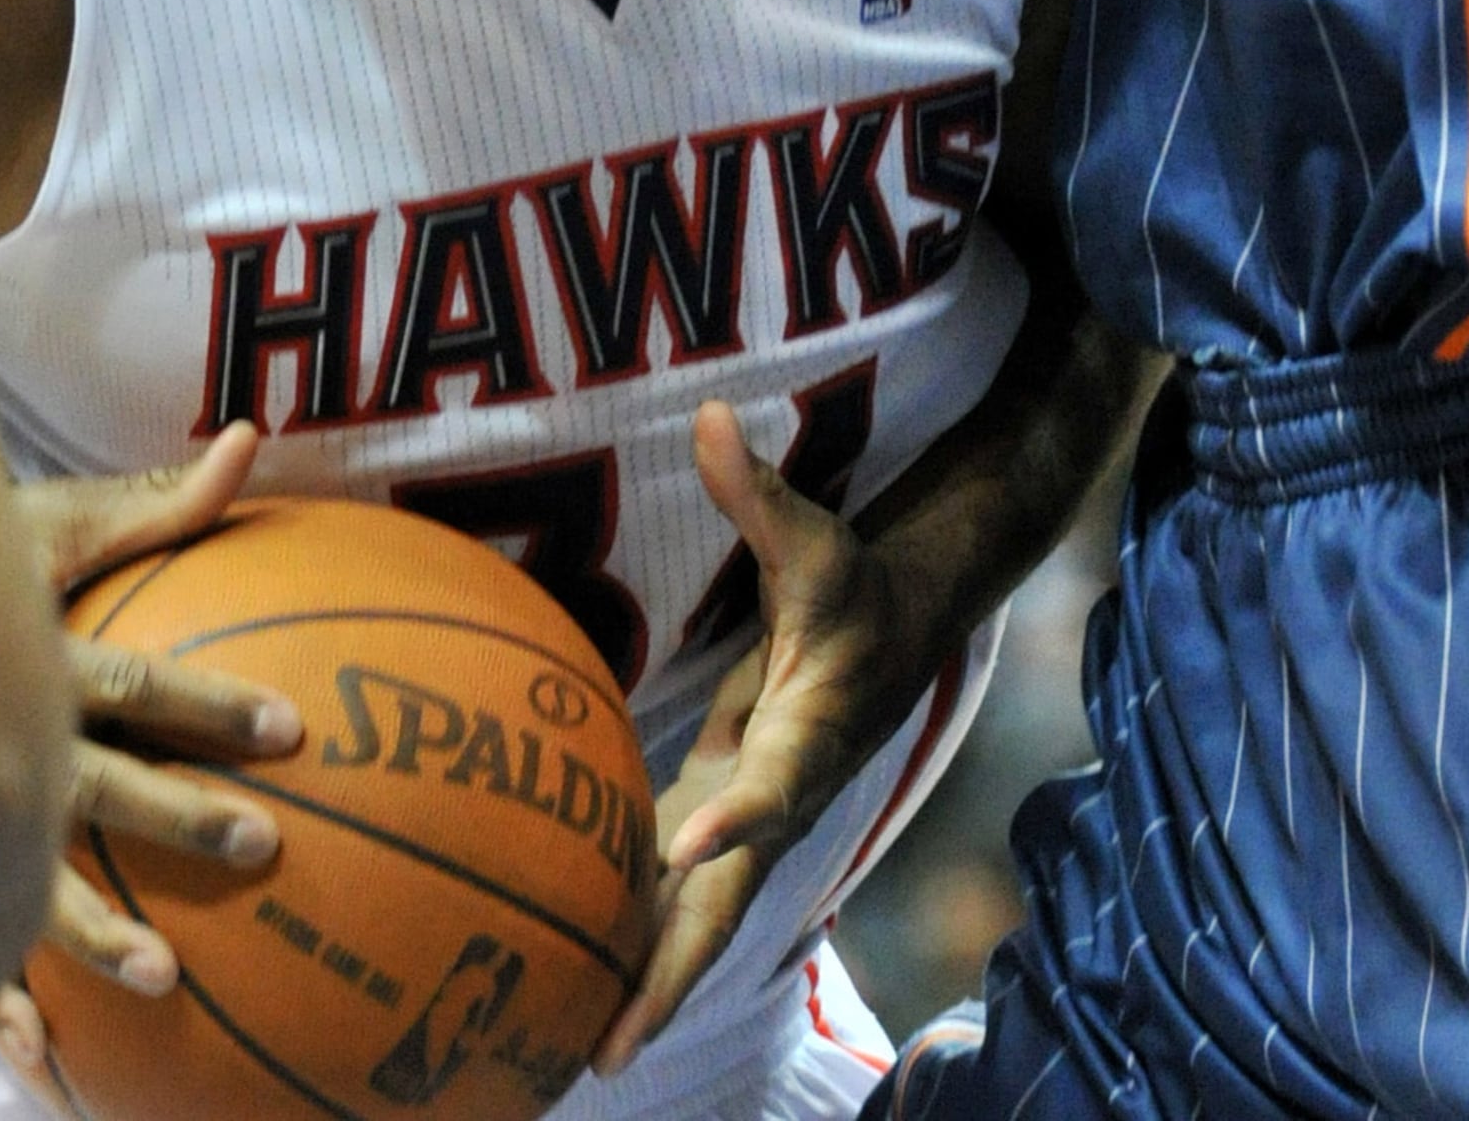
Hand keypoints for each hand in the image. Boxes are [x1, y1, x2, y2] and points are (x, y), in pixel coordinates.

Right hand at [18, 426, 303, 996]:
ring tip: (163, 978)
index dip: (207, 700)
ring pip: (27, 874)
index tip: (286, 729)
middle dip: (178, 818)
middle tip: (262, 848)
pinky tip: (34, 1050)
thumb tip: (248, 442)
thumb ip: (154, 502)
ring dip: (94, 931)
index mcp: (35, 660)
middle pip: (97, 783)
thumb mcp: (47, 520)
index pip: (134, 679)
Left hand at [591, 403, 951, 1076]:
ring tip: (578, 1055)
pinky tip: (569, 985)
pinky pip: (670, 890)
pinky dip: (630, 940)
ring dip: (644, 982)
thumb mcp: (815, 537)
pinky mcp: (717, 817)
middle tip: (613, 1047)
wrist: (900, 631)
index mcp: (809, 737)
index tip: (691, 846)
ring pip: (694, 914)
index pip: (773, 785)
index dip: (738, 816)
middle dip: (672, 973)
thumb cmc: (853, 583)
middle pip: (723, 898)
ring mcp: (749, 819)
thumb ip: (760, 490)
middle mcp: (780, 798)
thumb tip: (717, 414)